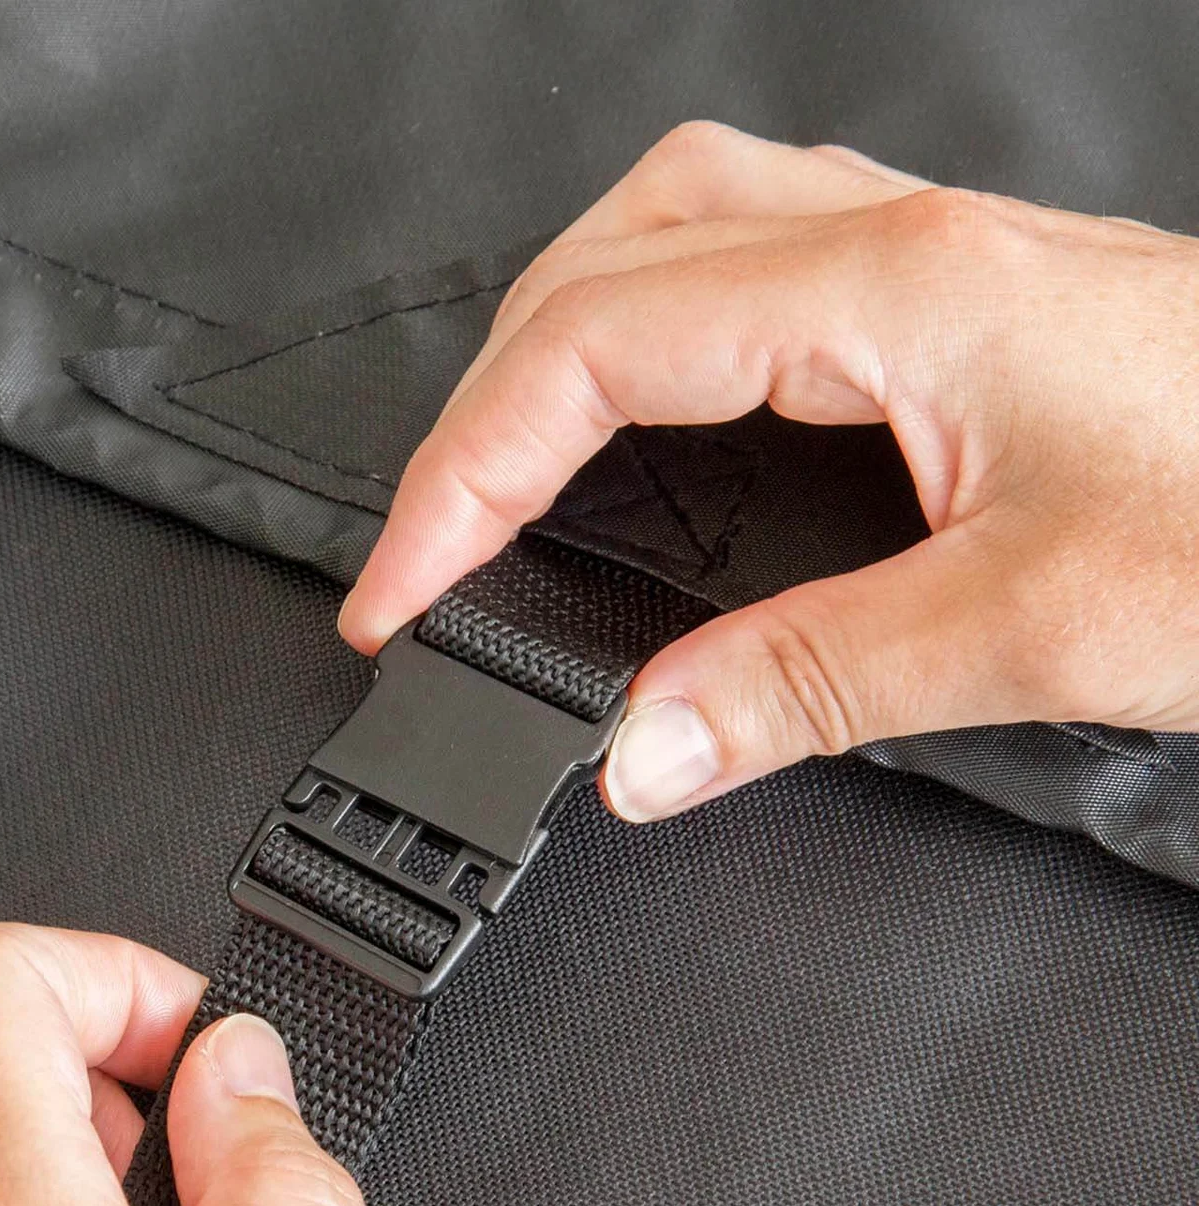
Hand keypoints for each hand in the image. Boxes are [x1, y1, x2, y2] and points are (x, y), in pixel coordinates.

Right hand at [338, 123, 1198, 821]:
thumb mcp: (1028, 630)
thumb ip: (805, 687)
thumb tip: (640, 748)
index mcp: (896, 290)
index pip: (592, 353)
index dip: (462, 477)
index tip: (401, 588)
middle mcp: (893, 241)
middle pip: (597, 264)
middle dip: (478, 408)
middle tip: (430, 542)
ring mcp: (914, 252)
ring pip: (659, 233)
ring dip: (549, 342)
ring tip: (494, 465)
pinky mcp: (937, 295)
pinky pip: (733, 262)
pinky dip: (639, 330)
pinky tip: (637, 400)